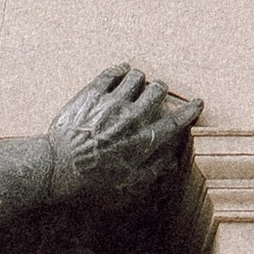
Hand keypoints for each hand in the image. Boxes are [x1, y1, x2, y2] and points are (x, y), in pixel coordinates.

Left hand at [45, 65, 199, 206]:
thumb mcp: (126, 183)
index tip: (197, 103)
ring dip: (140, 79)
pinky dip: (121, 70)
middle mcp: (131, 119)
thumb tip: (173, 161)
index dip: (190, 110)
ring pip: (137, 77)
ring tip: (136, 84)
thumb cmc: (91, 180)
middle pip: (158, 91)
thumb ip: (153, 169)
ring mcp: (111, 104)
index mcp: (142, 141)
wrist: (57, 167)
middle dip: (160, 90)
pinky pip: (113, 72)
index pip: (175, 121)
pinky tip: (122, 72)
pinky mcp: (92, 94)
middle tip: (155, 93)